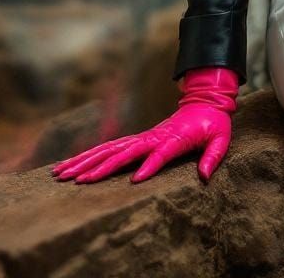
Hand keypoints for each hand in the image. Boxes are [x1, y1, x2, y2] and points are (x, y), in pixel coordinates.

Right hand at [51, 66, 240, 183]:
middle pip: (124, 152)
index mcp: (175, 139)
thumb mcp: (221, 138)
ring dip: (86, 160)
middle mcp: (154, 137)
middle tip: (76, 181)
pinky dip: (91, 155)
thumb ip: (212, 157)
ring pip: (110, 149)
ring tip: (62, 173)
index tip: (135, 181)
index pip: (160, 154)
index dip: (150, 166)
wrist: (205, 102)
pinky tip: (73, 164)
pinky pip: (111, 147)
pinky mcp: (139, 139)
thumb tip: (204, 176)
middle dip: (100, 167)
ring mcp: (144, 137)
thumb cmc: (213, 124)